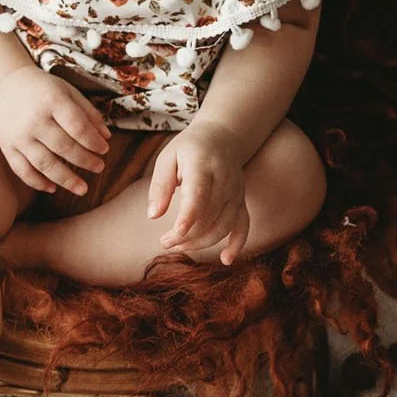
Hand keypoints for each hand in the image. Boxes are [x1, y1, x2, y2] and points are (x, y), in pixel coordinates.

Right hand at [0, 65, 110, 195]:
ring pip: (44, 163)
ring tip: (83, 189)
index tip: (104, 150)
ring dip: (66, 179)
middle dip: (84, 160)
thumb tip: (106, 138)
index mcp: (52, 100)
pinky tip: (53, 188)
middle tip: (99, 167)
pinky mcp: (8, 147)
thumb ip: (89, 113)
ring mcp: (19, 136)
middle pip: (63, 147)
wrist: (6, 86)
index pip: (77, 126)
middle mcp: (34, 119)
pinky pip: (23, 171)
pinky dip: (38, 183)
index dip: (93, 142)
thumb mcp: (69, 92)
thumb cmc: (44, 90)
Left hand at [146, 124, 249, 263]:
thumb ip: (159, 186)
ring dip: (202, 243)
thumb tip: (152, 216)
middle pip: (209, 215)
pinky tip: (226, 259)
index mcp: (203, 165)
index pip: (199, 194)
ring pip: (224, 225)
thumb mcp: (168, 158)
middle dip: (186, 235)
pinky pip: (243, 225)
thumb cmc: (188, 148)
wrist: (222, 136)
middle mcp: (225, 180)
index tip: (175, 234)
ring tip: (179, 247)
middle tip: (164, 243)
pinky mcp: (241, 201)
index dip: (188, 216)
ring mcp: (236, 192)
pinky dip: (237, 244)